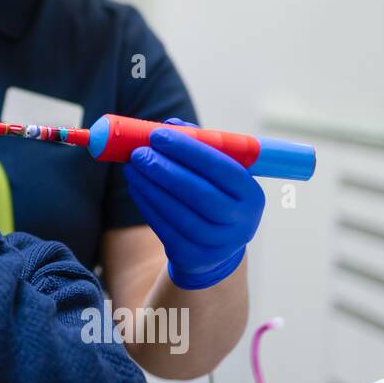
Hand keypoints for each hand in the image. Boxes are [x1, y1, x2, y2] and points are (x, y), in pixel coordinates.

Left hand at [123, 117, 265, 289]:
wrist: (214, 250)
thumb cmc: (213, 197)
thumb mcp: (215, 174)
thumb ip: (199, 146)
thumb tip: (172, 124)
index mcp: (252, 195)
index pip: (224, 169)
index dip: (190, 151)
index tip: (158, 135)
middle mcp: (242, 223)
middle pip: (201, 194)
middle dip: (165, 170)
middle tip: (138, 152)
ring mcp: (218, 245)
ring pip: (180, 213)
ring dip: (150, 187)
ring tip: (131, 167)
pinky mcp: (194, 259)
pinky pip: (166, 229)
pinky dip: (147, 205)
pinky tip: (136, 187)